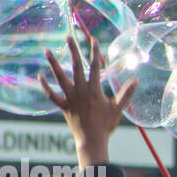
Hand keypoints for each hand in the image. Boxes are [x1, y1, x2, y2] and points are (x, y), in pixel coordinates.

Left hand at [40, 36, 134, 164]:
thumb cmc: (106, 124)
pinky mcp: (63, 106)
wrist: (92, 139)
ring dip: (53, 63)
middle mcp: (80, 90)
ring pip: (60, 77)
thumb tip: (136, 80)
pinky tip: (40, 76)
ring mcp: (70, 97)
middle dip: (72, 50)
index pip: (94, 66)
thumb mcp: (118, 108)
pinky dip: (45, 86)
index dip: (94, 51)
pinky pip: (52, 95)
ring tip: (47, 51)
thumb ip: (126, 93)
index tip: (93, 39)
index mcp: (94, 89)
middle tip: (68, 37)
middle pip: (76, 66)